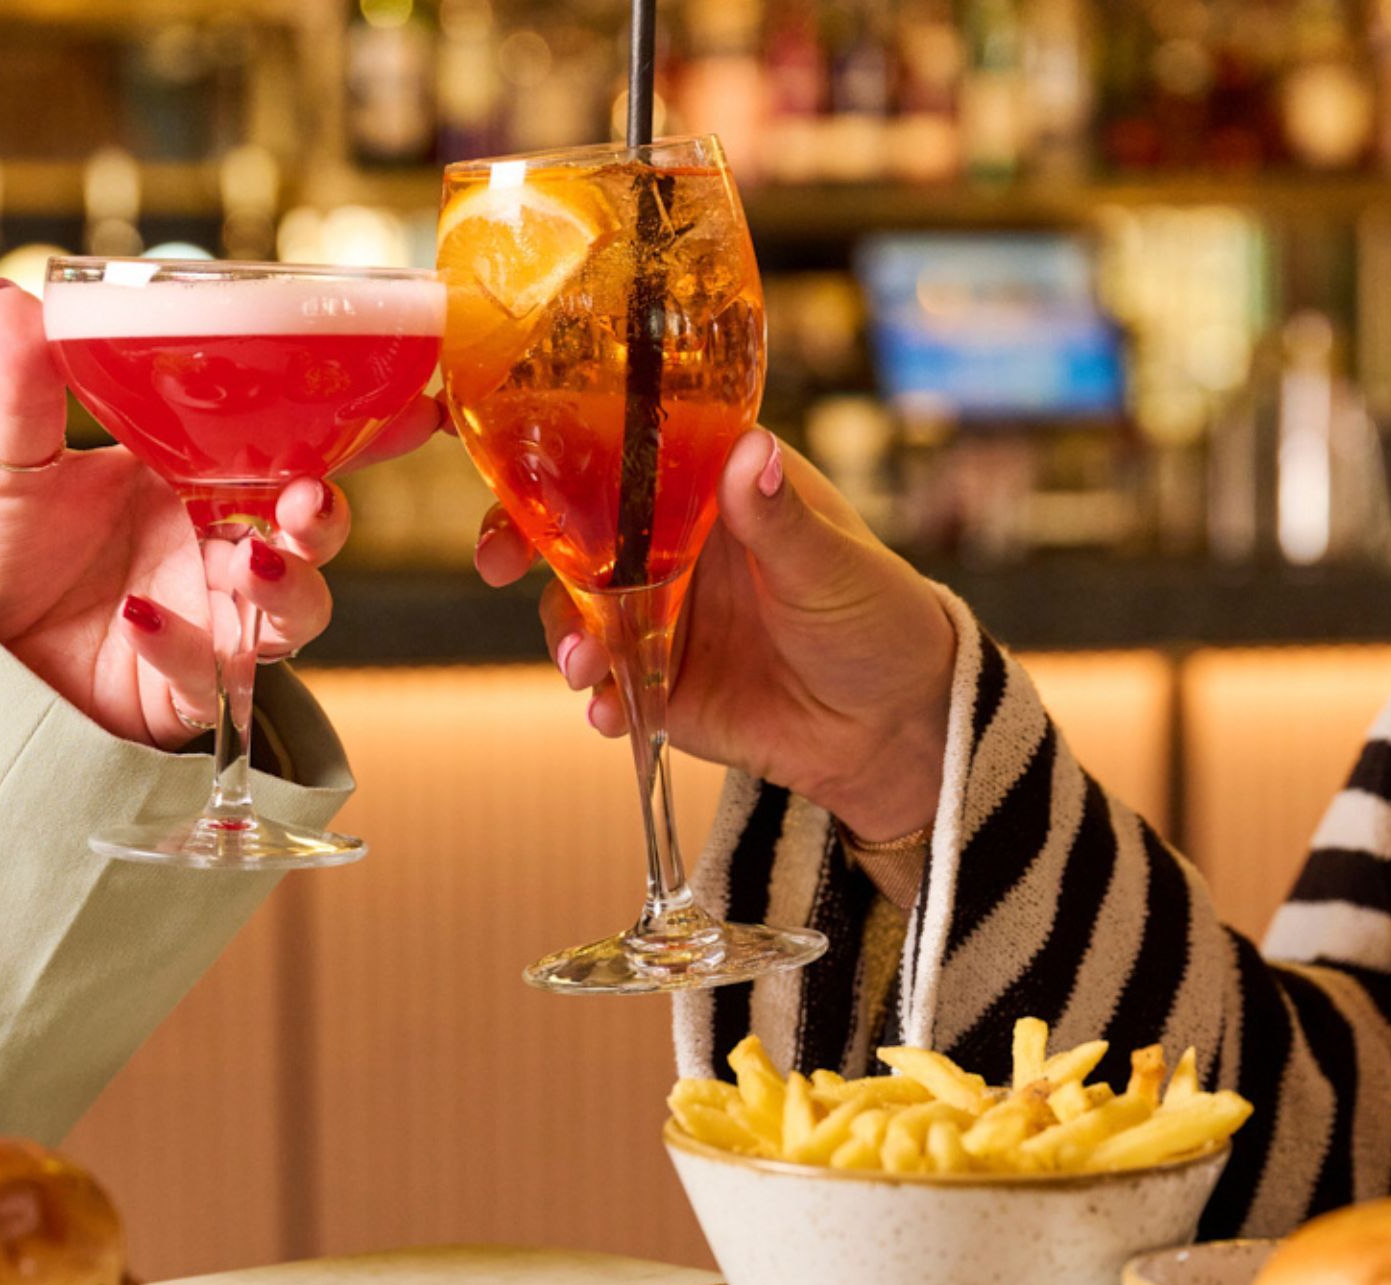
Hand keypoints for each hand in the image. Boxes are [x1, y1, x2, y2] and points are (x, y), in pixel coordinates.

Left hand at [0, 281, 440, 749]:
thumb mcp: (7, 462)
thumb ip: (24, 386)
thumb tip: (10, 294)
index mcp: (192, 478)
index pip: (291, 448)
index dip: (354, 432)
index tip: (407, 407)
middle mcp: (213, 548)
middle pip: (309, 534)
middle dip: (327, 518)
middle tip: (308, 501)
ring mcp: (207, 621)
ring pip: (292, 613)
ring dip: (288, 588)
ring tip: (250, 562)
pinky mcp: (182, 692)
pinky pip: (209, 677)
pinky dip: (184, 647)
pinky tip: (138, 618)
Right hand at [475, 431, 958, 842]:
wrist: (892, 730)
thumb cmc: (879, 619)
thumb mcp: (832, 564)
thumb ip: (778, 517)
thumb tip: (747, 451)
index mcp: (713, 486)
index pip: (625, 448)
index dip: (564, 448)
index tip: (519, 460)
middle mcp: (673, 542)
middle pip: (575, 525)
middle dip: (522, 541)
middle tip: (497, 562)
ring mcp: (658, 612)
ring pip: (576, 608)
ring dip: (564, 632)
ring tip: (583, 665)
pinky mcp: (657, 682)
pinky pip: (604, 684)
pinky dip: (596, 698)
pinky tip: (608, 712)